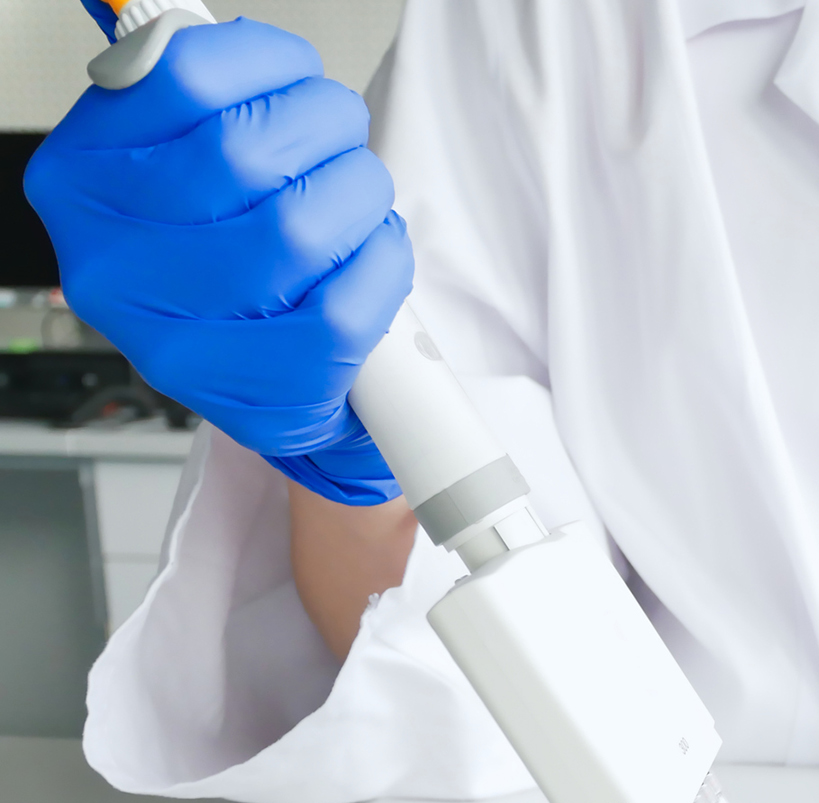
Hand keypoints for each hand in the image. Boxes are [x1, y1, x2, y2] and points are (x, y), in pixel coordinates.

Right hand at [25, 18, 410, 504]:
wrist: (265, 389)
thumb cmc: (224, 261)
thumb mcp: (178, 167)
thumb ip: (196, 104)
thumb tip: (239, 44)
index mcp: (83, 181)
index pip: (182, 77)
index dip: (267, 60)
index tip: (298, 71)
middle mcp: (115, 263)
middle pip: (248, 149)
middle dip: (326, 125)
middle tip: (342, 136)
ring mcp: (182, 338)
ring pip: (301, 226)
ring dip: (360, 193)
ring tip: (360, 196)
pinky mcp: (258, 389)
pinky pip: (347, 304)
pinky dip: (381, 263)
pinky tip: (371, 254)